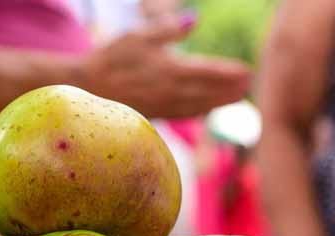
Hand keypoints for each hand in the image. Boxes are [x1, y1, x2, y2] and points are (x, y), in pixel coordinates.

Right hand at [76, 15, 250, 118]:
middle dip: (230, 89)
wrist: (85, 88)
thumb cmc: (110, 57)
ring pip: (198, 106)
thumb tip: (194, 19)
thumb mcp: (137, 35)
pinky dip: (199, 112)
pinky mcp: (152, 116)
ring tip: (236, 98)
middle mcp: (169, 92)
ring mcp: (161, 107)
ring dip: (219, 102)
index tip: (247, 71)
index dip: (229, 72)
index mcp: (169, 69)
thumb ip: (167, 29)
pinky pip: (182, 115)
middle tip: (249, 85)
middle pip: (208, 92)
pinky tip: (206, 110)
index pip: (207, 71)